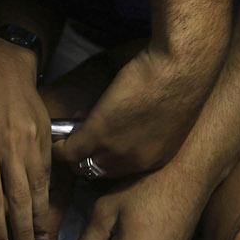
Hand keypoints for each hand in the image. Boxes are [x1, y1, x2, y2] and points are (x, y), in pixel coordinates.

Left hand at [0, 39, 51, 239]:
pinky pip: (47, 175)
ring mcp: (31, 144)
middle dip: (19, 230)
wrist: (5, 67)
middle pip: (17, 198)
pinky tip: (44, 215)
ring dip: (36, 218)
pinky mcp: (45, 139)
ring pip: (36, 189)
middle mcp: (9, 148)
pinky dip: (47, 198)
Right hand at [56, 45, 208, 178]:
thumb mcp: (167, 111)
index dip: (107, 157)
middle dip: (87, 161)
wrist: (183, 68)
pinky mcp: (98, 134)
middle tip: (75, 143)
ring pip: (83, 164)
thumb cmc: (183, 78)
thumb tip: (124, 117)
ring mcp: (116, 150)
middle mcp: (137, 161)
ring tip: (63, 141)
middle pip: (102, 171)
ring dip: (70, 155)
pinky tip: (56, 134)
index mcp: (156, 157)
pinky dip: (59, 145)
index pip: (124, 169)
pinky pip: (70, 150)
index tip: (98, 145)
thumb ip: (145, 123)